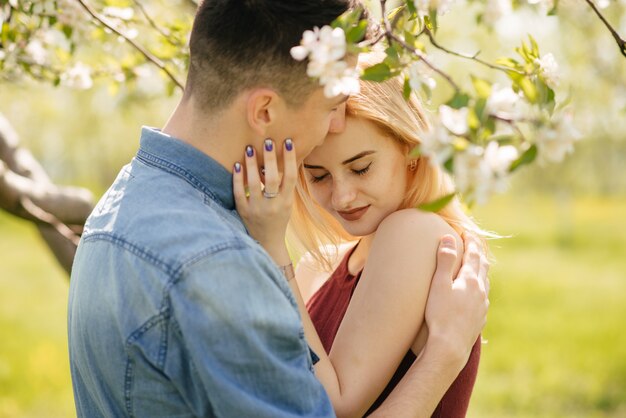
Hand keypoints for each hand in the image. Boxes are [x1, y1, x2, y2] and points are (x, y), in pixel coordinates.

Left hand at [233, 138, 296, 263]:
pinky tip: (237, 164)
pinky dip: (238, 178)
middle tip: (267, 140)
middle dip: (270, 158)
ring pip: (254, 184)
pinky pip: (239, 192)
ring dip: (251, 164)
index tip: (287, 142)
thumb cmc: (279, 217)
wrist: (267, 242)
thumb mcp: (287, 203)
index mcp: (286, 202)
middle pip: (272, 178)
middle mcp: (272, 205)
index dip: (290, 158)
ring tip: (249, 148)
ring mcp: (257, 209)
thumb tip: (284, 157)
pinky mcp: (243, 212)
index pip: (290, 177)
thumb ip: (285, 185)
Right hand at [424, 232, 489, 363]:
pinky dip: (479, 288)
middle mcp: (480, 291)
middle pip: (483, 266)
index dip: (470, 242)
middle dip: (477, 253)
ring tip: (476, 266)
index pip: (473, 254)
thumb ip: (444, 261)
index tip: (467, 232)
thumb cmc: (440, 315)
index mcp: (470, 280)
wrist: (450, 347)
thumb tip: (448, 238)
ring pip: (485, 282)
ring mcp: (482, 306)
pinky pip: (483, 298)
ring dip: (480, 270)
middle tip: (472, 244)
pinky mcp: (479, 319)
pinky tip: (475, 294)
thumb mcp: (438, 284)